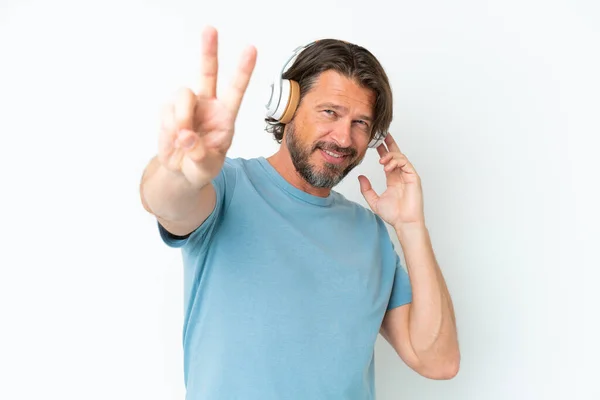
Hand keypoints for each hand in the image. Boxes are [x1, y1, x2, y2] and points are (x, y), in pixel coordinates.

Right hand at [158, 26, 256, 187]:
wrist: (181, 171)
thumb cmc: (202, 166)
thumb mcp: (207, 167)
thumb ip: (200, 154)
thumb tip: (186, 136)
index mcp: (225, 115)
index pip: (236, 89)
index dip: (243, 70)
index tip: (251, 49)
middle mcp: (207, 104)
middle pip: (207, 73)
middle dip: (208, 51)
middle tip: (210, 30)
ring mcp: (187, 106)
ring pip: (182, 95)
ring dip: (182, 117)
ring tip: (183, 138)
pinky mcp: (168, 110)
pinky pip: (166, 113)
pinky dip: (168, 130)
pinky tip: (174, 140)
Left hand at [358, 133, 424, 228]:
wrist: (404, 222)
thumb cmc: (393, 214)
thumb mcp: (374, 200)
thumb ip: (366, 189)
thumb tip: (360, 177)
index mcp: (393, 179)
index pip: (388, 160)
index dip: (383, 150)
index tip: (375, 142)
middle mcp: (401, 175)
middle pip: (396, 154)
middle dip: (389, 143)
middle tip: (382, 134)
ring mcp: (408, 176)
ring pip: (400, 157)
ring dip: (390, 155)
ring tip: (380, 160)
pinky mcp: (414, 177)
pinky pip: (405, 163)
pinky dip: (396, 162)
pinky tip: (387, 166)